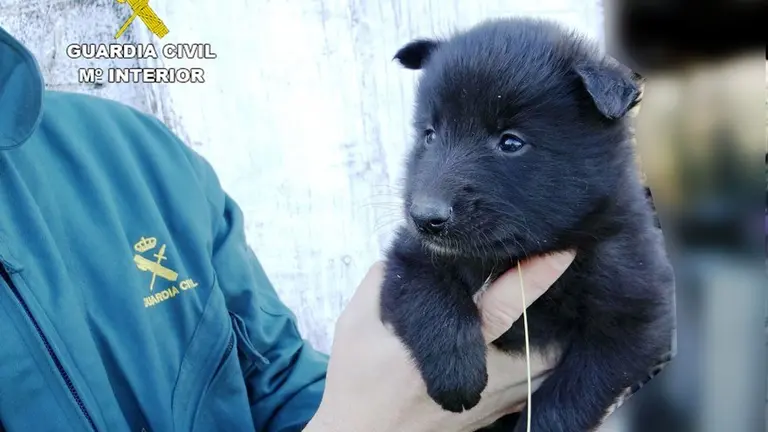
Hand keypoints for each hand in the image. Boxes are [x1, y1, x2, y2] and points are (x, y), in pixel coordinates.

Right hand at [304, 252, 575, 431]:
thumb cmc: (358, 382)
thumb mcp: (356, 323)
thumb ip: (382, 280)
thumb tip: (412, 249)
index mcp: (449, 345)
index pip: (504, 304)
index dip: (534, 275)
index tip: (562, 249)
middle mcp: (484, 376)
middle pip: (546, 342)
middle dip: (564, 310)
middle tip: (569, 275)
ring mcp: (494, 401)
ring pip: (547, 368)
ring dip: (557, 336)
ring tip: (562, 305)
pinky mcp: (494, 415)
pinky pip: (535, 387)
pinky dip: (544, 363)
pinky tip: (540, 343)